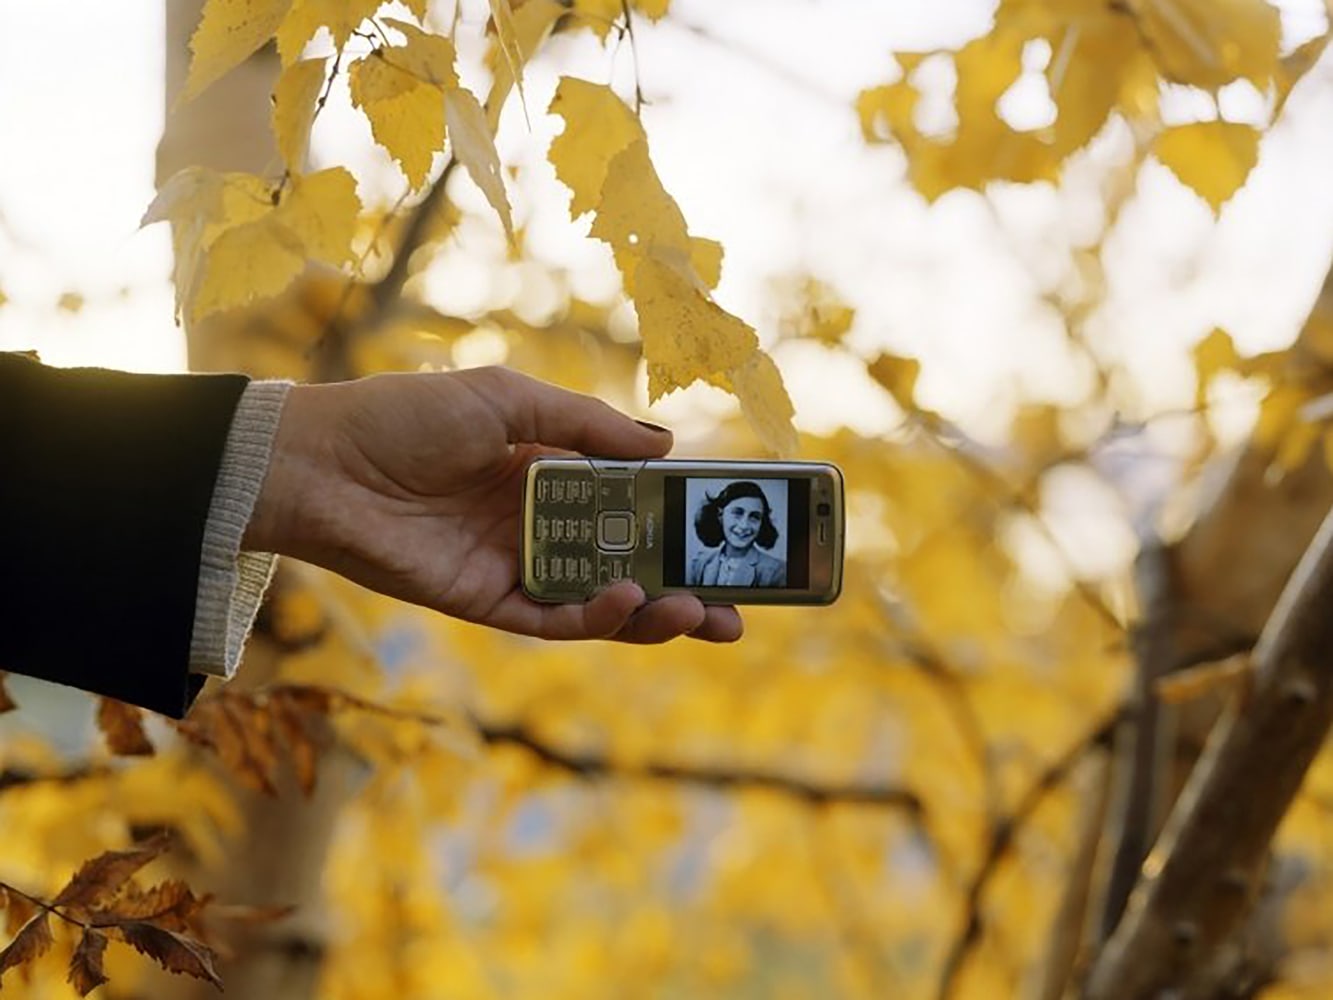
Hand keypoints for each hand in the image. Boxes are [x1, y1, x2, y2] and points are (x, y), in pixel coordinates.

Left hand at [244, 367, 742, 643]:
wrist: (321, 463)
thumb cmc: (409, 416)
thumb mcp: (510, 399)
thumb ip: (588, 426)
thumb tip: (666, 447)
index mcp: (550, 471)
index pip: (633, 504)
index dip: (682, 521)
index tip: (735, 532)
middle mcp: (541, 524)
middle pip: (629, 563)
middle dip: (687, 587)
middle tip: (740, 607)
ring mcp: (516, 566)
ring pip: (602, 602)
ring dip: (655, 612)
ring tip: (702, 614)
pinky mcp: (486, 602)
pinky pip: (554, 620)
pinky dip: (597, 617)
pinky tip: (630, 600)